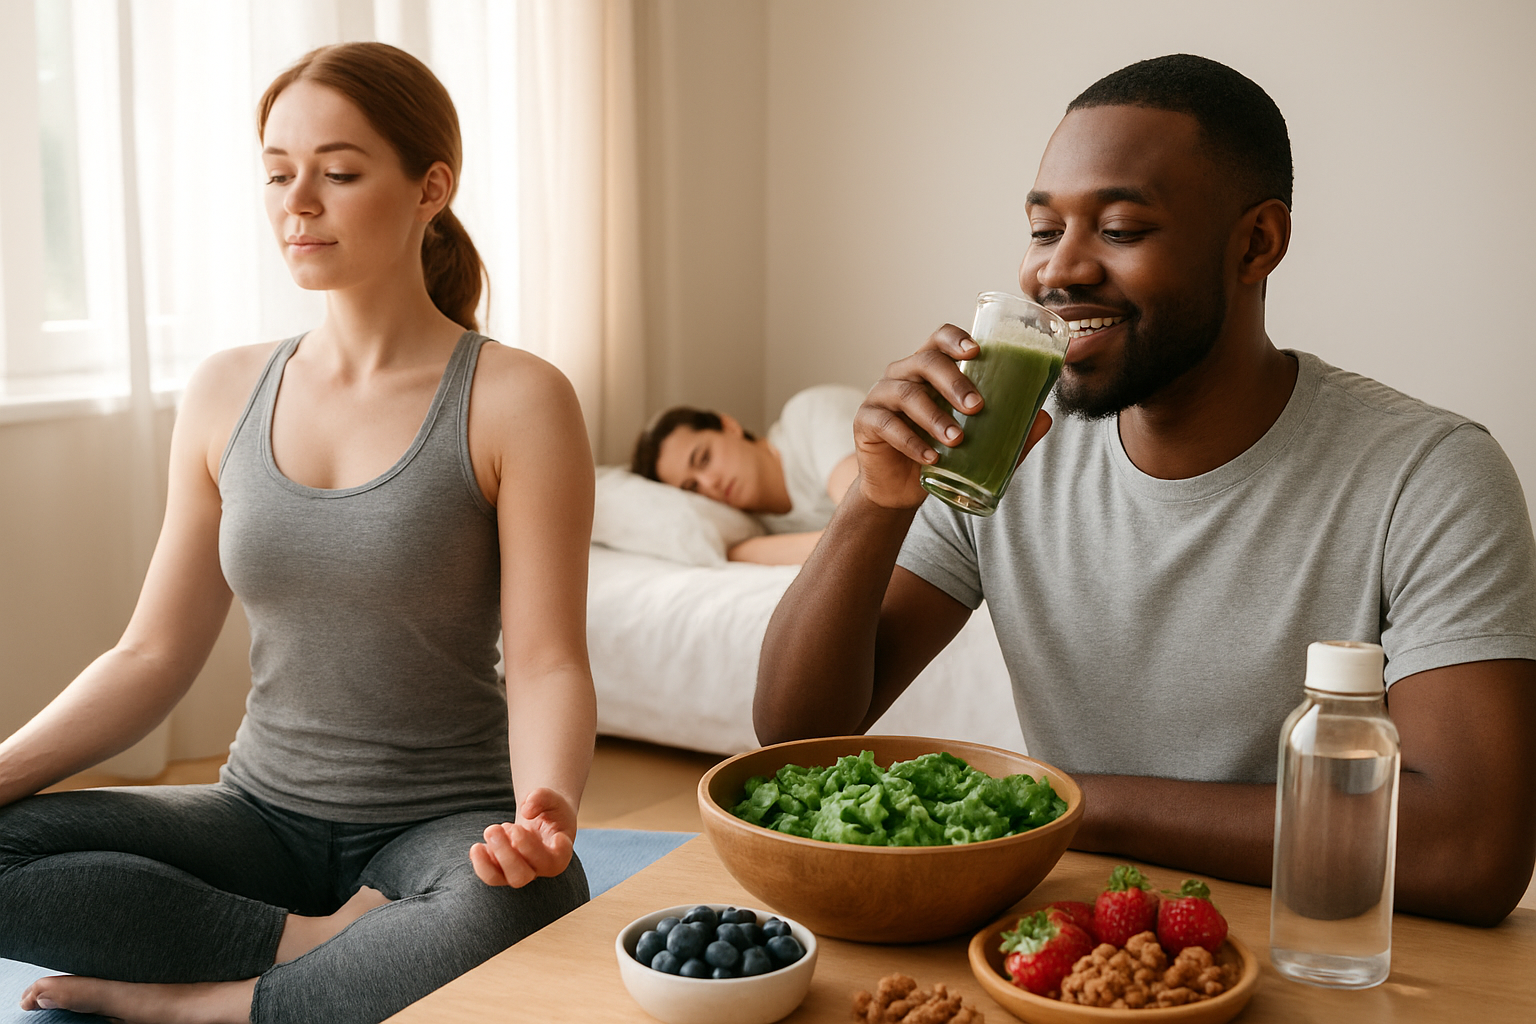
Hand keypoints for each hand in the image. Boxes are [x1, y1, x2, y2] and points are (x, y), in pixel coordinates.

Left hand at [469, 787, 576, 887]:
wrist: (543, 819)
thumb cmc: (551, 811)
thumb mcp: (553, 798)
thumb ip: (542, 798)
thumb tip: (526, 811)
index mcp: (558, 855)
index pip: (553, 862)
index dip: (542, 851)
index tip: (540, 831)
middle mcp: (539, 870)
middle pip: (521, 875)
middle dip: (505, 853)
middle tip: (498, 827)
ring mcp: (520, 873)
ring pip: (500, 879)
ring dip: (489, 857)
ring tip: (490, 830)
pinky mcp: (502, 872)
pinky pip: (489, 875)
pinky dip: (480, 861)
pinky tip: (480, 845)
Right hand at [855, 325, 1051, 508]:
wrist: (900, 489)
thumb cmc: (939, 453)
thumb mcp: (976, 442)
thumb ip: (1008, 431)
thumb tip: (1045, 419)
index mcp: (930, 369)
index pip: (939, 340)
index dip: (956, 340)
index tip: (977, 352)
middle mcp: (903, 374)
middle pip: (925, 361)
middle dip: (953, 381)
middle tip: (977, 407)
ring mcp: (881, 396)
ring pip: (906, 393)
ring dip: (934, 416)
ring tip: (956, 441)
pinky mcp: (865, 422)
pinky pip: (886, 424)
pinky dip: (911, 441)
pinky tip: (930, 458)